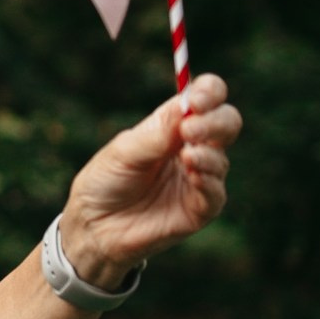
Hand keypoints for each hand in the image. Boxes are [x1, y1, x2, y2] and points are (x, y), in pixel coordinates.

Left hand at [59, 74, 242, 286]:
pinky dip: (208, 182)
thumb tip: (187, 106)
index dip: (210, 92)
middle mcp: (192, 147)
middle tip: (190, 129)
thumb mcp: (124, 151)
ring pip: (221, 158)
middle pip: (226, 123)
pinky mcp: (199, 209)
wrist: (93, 226)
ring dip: (208, 154)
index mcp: (173, 125)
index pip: (206, 97)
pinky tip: (194, 175)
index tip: (198, 98)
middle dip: (216, 121)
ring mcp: (198, 178)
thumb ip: (157, 133)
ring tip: (187, 155)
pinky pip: (215, 193)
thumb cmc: (105, 182)